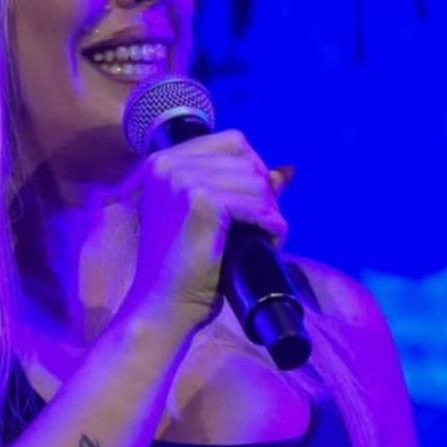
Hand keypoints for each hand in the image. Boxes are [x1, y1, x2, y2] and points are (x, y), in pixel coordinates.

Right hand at [119, 130, 289, 339]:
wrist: (164, 305)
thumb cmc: (186, 266)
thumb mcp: (208, 215)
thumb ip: (238, 187)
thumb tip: (285, 171)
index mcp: (162, 162)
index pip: (232, 142)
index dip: (253, 169)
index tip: (256, 202)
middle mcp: (167, 164)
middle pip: (246, 158)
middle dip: (264, 191)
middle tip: (262, 225)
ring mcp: (181, 180)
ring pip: (255, 180)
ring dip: (269, 210)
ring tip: (262, 237)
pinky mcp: (199, 202)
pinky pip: (256, 204)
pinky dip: (270, 224)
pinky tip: (268, 241)